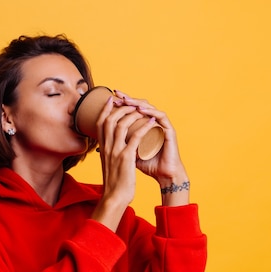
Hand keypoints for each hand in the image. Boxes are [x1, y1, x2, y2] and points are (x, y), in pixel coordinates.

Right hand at [91, 94, 156, 229]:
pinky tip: (152, 122)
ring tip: (142, 110)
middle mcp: (107, 148)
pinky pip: (135, 138)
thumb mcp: (108, 164)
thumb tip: (110, 147)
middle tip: (130, 102)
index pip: (100, 123)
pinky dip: (144, 127)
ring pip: (121, 125)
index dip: (105, 109)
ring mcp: (116, 152)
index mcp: (103, 148)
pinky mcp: (126, 158)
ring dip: (132, 114)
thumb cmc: (114, 183)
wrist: (114, 197)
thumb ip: (109, 153)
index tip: (111, 100)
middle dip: (119, 107)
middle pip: (109, 120)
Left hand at [113, 90, 189, 205]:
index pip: (131, 111)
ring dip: (137, 102)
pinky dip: (151, 111)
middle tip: (116, 95)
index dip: (121, 104)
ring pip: (149, 108)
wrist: (163, 176)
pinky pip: (161, 116)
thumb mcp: (129, 154)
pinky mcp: (169, 131)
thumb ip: (119, 147)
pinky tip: (141, 109)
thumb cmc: (148, 165)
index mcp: (143, 127)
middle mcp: (152, 124)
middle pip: (140, 105)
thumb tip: (101, 146)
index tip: (109, 100)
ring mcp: (161, 126)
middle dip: (127, 99)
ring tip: (126, 100)